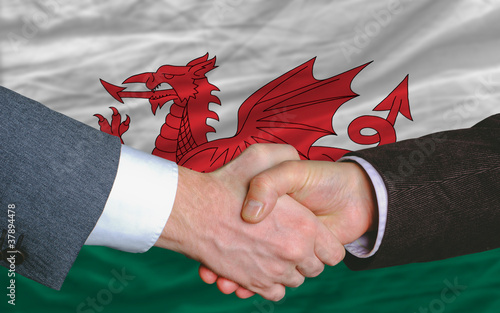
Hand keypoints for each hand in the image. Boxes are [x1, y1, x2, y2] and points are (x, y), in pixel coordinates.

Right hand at [155, 145, 343, 300]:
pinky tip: (260, 266)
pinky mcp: (254, 284)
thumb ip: (286, 157)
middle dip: (305, 257)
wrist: (191, 211)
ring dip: (287, 270)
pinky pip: (276, 293)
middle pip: (314, 268)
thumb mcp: (262, 156)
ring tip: (271, 250)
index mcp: (305, 226)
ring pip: (294, 280)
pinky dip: (271, 284)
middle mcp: (294, 252)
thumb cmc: (225, 183)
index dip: (325, 245)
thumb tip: (301, 169)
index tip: (312, 236)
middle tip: (288, 240)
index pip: (333, 251)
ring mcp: (274, 272)